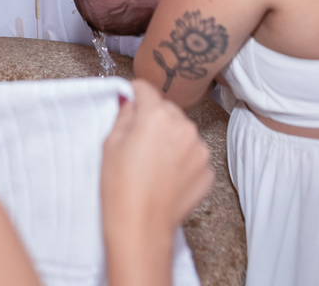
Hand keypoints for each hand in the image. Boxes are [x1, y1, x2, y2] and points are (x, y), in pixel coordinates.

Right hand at [101, 81, 212, 264]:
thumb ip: (124, 116)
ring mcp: (200, 149)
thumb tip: (130, 103)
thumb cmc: (120, 188)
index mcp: (157, 116)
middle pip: (167, 109)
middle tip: (138, 141)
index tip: (130, 102)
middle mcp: (184, 127)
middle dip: (154, 118)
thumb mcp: (110, 144)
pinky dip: (182, 160)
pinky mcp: (207, 170)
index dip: (135, 95)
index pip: (146, 89)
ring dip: (170, 138)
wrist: (140, 228)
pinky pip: (193, 154)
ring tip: (153, 163)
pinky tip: (166, 176)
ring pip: (182, 132)